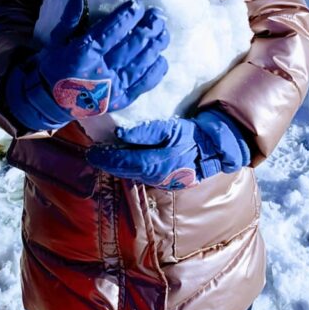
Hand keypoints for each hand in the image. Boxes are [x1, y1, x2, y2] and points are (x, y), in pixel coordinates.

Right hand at [6, 0, 168, 130]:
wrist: (51, 102)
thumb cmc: (55, 66)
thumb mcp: (56, 41)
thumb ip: (70, 19)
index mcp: (83, 54)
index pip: (111, 31)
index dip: (127, 17)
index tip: (138, 6)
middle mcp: (100, 71)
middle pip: (132, 46)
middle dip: (148, 28)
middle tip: (157, 16)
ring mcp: (112, 88)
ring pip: (141, 63)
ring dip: (156, 46)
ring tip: (164, 33)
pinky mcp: (120, 101)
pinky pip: (143, 85)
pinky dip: (155, 71)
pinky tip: (161, 59)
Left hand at [86, 110, 248, 190]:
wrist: (216, 149)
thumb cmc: (192, 135)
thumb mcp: (171, 128)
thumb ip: (146, 131)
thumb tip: (121, 134)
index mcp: (158, 163)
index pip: (126, 161)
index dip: (108, 157)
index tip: (93, 151)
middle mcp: (158, 176)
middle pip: (126, 170)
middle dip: (108, 163)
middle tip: (92, 154)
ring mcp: (162, 181)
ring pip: (133, 175)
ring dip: (117, 167)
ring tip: (103, 158)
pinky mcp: (167, 182)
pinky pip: (142, 176)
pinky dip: (129, 170)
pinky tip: (122, 163)